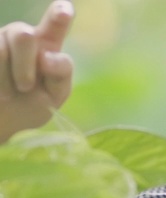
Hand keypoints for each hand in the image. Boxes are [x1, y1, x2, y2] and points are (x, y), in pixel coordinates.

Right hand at [0, 0, 73, 142]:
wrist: (3, 123)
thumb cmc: (31, 105)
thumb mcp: (54, 95)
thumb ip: (60, 75)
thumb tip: (48, 56)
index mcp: (47, 46)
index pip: (55, 24)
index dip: (58, 15)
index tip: (64, 11)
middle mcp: (21, 36)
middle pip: (23, 34)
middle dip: (24, 65)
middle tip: (25, 87)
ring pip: (0, 50)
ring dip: (6, 79)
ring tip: (8, 95)